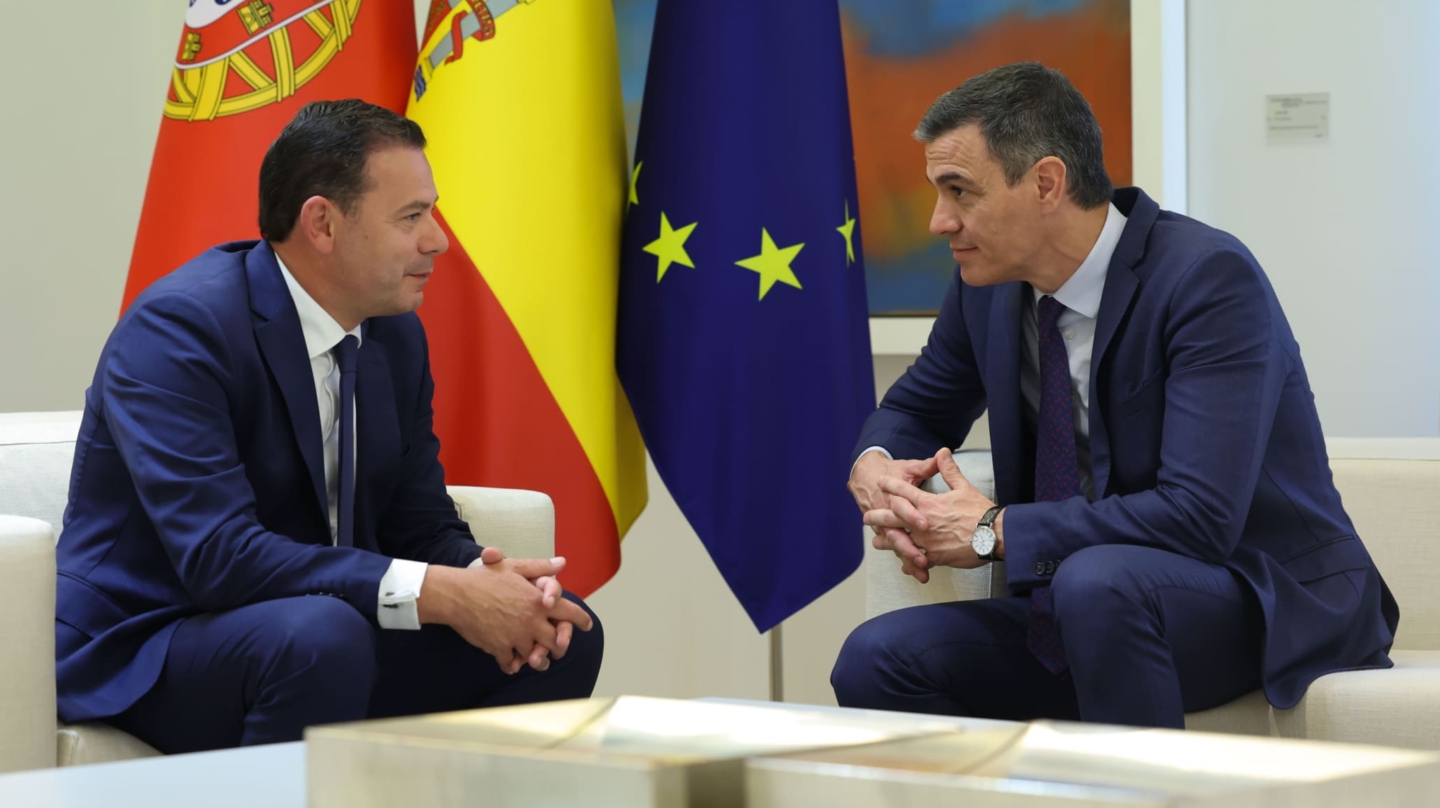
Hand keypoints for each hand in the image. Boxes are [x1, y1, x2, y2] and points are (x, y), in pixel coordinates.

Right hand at [418, 555, 592, 673]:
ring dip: (537, 659)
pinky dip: (512, 664)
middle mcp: (531, 622)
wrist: (456, 595)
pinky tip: (512, 664)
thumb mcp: (514, 567)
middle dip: (560, 646)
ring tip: (537, 660)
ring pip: (534, 655)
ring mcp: (516, 637)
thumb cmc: (484, 578)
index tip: (587, 625)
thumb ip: (540, 567)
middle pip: (555, 641)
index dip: (581, 620)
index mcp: (538, 602)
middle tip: (559, 647)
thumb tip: (562, 564)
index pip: (569, 613)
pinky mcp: (499, 649)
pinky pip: (510, 662)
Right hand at [849, 450, 940, 580]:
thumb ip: (926, 465)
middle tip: (922, 557)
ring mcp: (885, 526)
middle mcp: (886, 513)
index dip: (911, 515)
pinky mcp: (887, 535)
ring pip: (896, 545)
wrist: (865, 477)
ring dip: (908, 558)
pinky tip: (918, 573)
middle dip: (908, 546)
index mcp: (893, 496)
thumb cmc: (891, 472)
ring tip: (923, 569)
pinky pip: (897, 551)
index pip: (901, 507)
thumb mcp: (908, 468)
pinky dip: (907, 563)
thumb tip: (942, 455)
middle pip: (895, 533)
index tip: (925, 524)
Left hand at [864, 448, 998, 577]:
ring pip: (901, 541)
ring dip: (888, 542)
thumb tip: (942, 451)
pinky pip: (918, 561)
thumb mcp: (964, 486)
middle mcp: (923, 522)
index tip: (881, 482)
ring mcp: (927, 541)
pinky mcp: (936, 557)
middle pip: (894, 518)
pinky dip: (910, 563)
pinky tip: (904, 566)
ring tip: (877, 542)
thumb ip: (949, 470)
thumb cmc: (979, 511)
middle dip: (878, 516)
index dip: (891, 485)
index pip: (905, 491)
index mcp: (929, 503)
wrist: (993, 535)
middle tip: (866, 517)